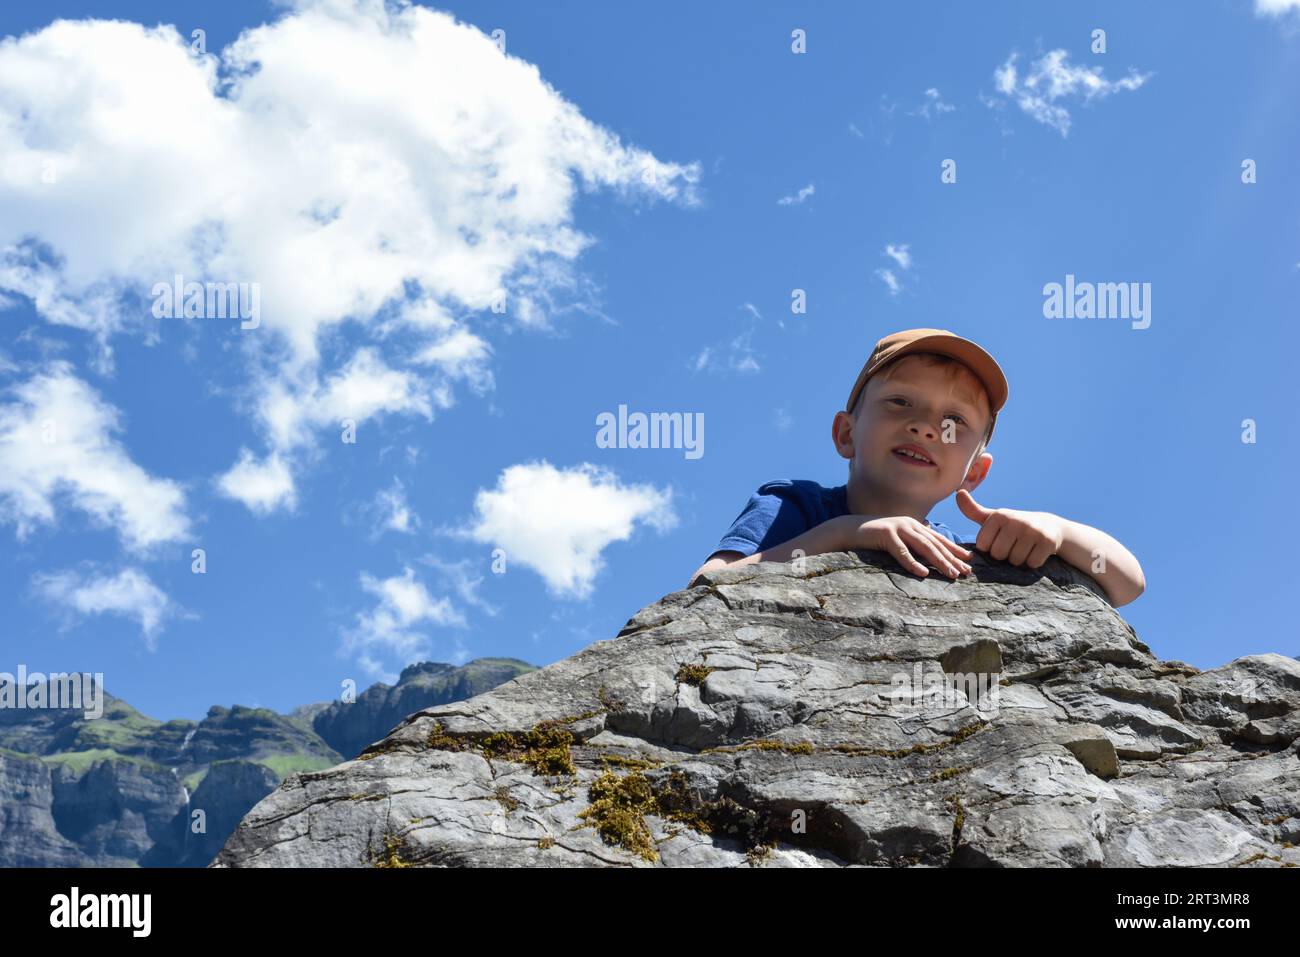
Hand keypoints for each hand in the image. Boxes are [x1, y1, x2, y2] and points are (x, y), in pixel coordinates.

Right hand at [842, 515, 973, 579]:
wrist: (849, 530)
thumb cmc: (873, 538)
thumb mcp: (897, 539)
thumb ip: (911, 544)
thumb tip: (927, 558)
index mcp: (914, 525)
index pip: (938, 539)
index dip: (954, 549)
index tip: (969, 560)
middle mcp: (910, 524)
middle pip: (935, 543)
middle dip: (952, 558)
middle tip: (966, 571)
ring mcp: (898, 528)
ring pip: (924, 547)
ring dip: (939, 561)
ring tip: (951, 574)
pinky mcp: (885, 535)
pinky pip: (901, 552)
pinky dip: (913, 563)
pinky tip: (923, 573)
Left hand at [956, 489, 1064, 568]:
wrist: (1049, 526)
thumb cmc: (1013, 526)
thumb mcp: (993, 518)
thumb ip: (973, 510)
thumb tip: (958, 493)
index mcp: (999, 516)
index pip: (982, 546)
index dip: (990, 547)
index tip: (999, 539)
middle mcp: (1015, 521)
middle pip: (998, 554)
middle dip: (1004, 555)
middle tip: (1013, 545)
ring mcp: (1032, 531)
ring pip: (1014, 560)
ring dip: (1018, 559)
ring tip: (1024, 547)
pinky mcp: (1047, 541)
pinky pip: (1031, 563)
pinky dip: (1032, 562)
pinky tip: (1035, 550)